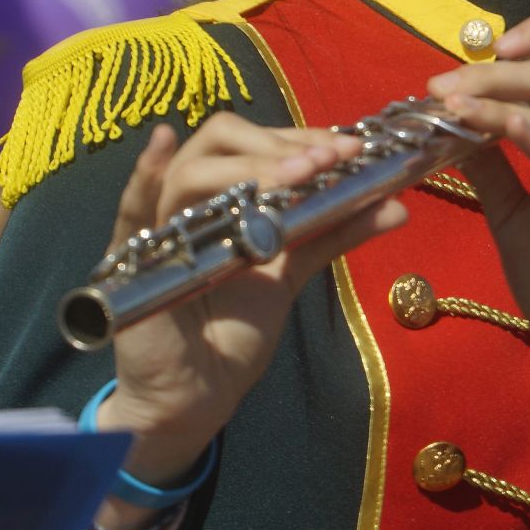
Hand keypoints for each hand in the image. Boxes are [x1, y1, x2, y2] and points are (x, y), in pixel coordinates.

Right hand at [94, 115, 405, 529]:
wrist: (202, 393)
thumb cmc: (236, 328)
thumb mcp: (292, 270)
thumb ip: (336, 232)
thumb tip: (398, 204)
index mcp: (228, 195)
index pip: (257, 141)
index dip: (300, 136)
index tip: (346, 147)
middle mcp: (193, 201)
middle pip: (221, 141)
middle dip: (278, 145)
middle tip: (325, 160)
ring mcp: (160, 228)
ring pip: (192, 172)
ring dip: (247, 167)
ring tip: (297, 174)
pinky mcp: (131, 263)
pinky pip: (130, 212)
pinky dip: (142, 175)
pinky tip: (161, 142)